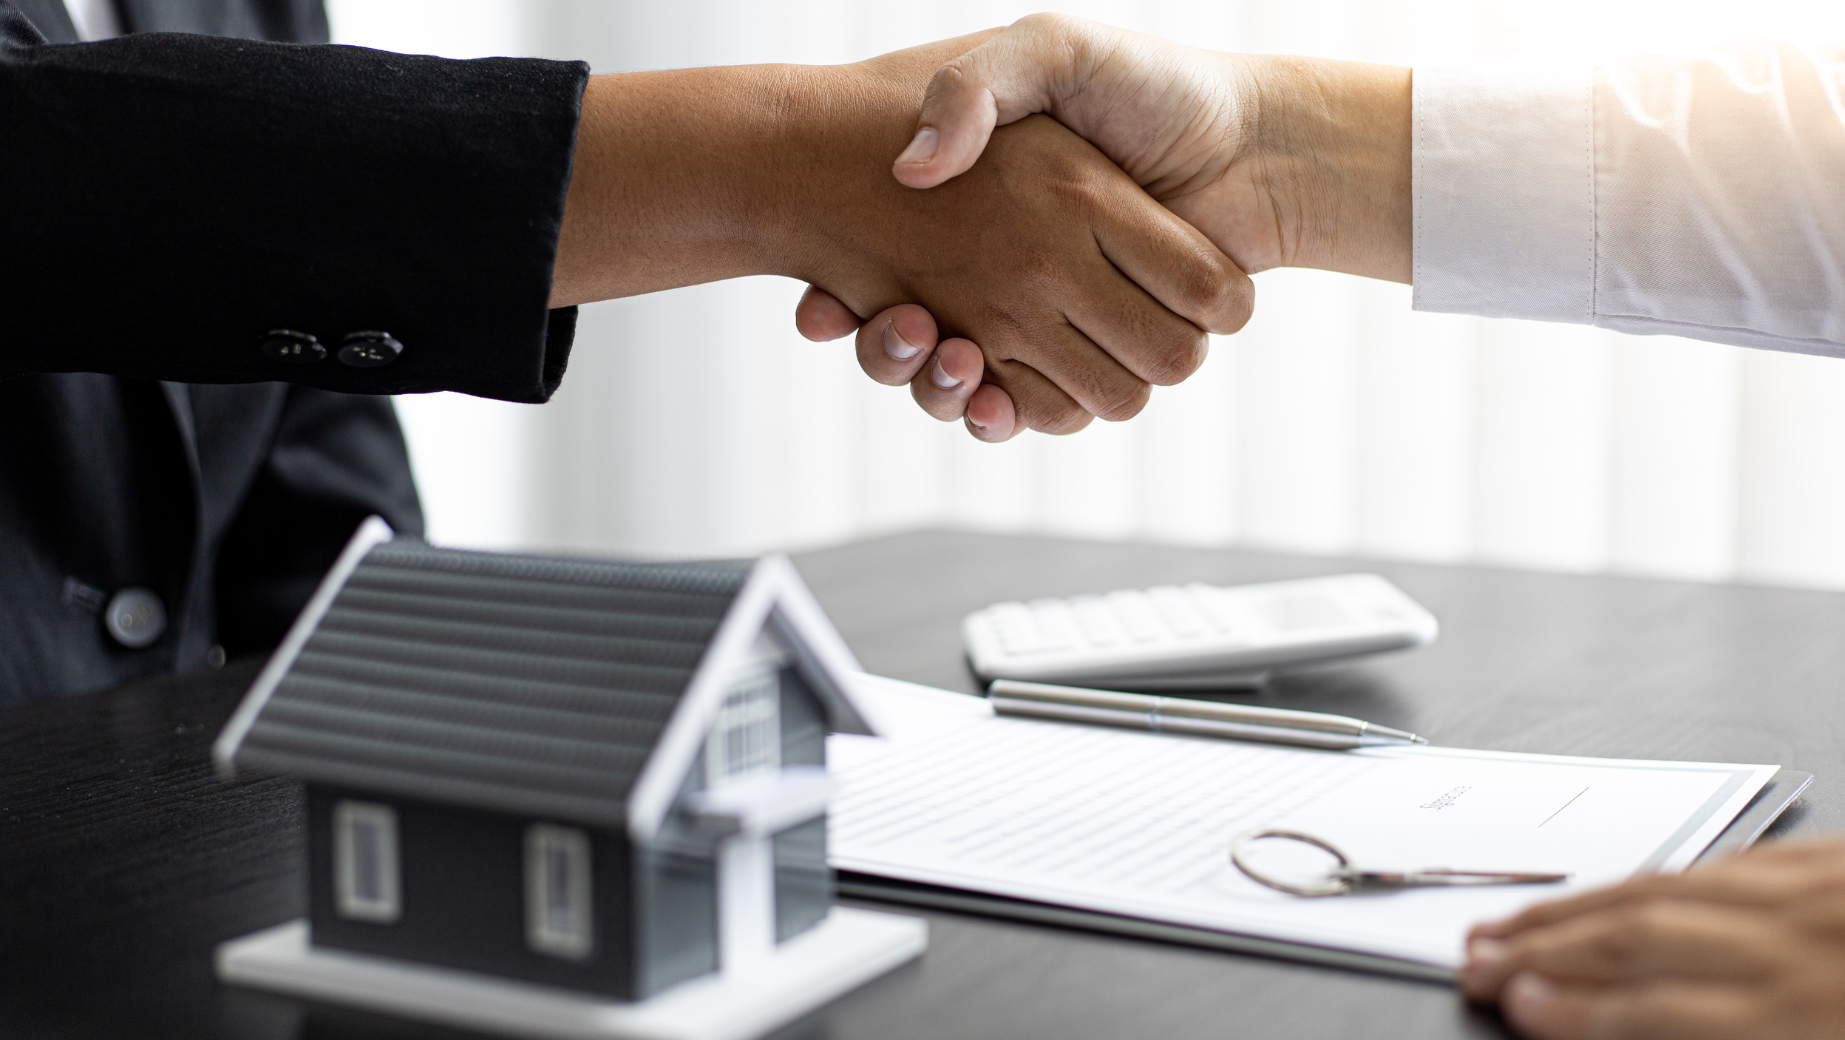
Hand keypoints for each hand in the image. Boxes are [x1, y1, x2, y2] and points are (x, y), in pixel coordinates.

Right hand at [553, 33, 1250, 437]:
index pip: (881, 279)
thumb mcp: (1052, 52)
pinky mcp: (1093, 360)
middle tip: (894, 322)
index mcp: (978, 217)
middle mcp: (1012, 275)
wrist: (1260, 146)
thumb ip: (978, 85)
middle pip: (919, 348)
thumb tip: (916, 167)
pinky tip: (984, 390)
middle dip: (895, 353)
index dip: (849, 303)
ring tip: (932, 345)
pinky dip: (998, 413)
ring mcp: (1051, 323)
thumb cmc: (1158, 91)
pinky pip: (1031, 411)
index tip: (828, 298)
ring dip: (939, 385)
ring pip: (966, 389)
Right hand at [1458, 837, 1844, 1039]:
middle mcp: (1798, 941)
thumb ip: (1732, 1035)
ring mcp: (1813, 890)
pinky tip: (1613, 887)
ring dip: (1577, 906)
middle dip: (1544, 949)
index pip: (1653, 1007)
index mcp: (1804, 1015)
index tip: (1515, 1004)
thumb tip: (1631, 1024)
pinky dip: (1654, 875)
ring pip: (1663, 887)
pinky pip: (1722, 859)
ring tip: (1515, 921)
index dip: (1573, 1009)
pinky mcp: (1830, 860)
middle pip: (1638, 936)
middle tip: (1481, 959)